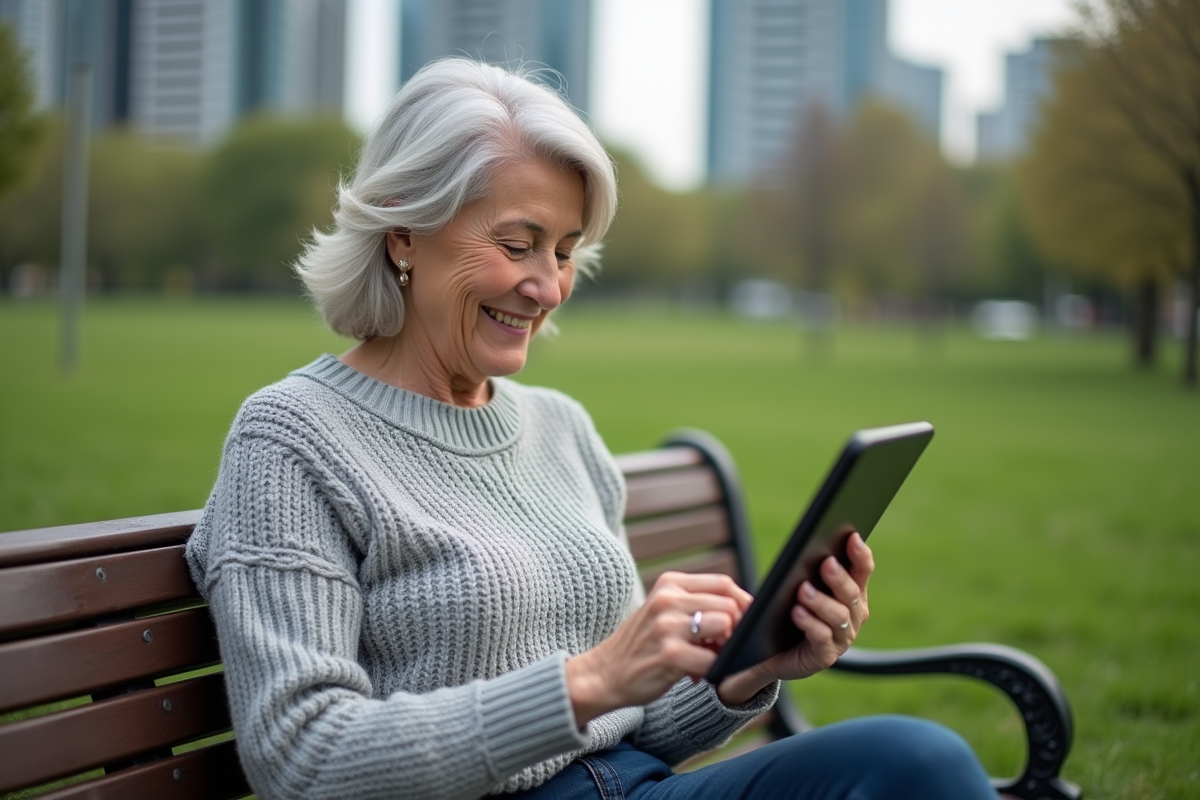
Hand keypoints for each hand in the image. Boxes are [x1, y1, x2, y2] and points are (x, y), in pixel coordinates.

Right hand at [566, 572, 751, 725]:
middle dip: (734, 629)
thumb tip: (743, 610)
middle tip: (720, 647)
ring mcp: (667, 627)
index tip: (742, 623)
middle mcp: (667, 600)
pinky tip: (696, 675)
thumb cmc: (642, 643)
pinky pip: (712, 660)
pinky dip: (711, 671)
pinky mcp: (670, 655)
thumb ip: (696, 603)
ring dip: (724, 648)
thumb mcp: (663, 610)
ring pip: (724, 626)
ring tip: (708, 657)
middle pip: (728, 605)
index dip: (742, 604)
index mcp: (670, 584)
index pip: (723, 584)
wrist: (604, 673)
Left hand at [717, 532, 873, 704]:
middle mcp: (853, 615)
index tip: (852, 537)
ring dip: (821, 601)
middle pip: (851, 593)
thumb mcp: (795, 586)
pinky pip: (822, 639)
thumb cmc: (786, 611)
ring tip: (803, 590)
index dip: (860, 554)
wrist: (770, 650)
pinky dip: (810, 624)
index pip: (862, 570)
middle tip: (826, 563)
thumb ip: (804, 569)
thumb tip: (805, 547)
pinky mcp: (824, 656)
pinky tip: (797, 612)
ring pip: (839, 616)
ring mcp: (841, 638)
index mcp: (851, 593)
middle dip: (839, 577)